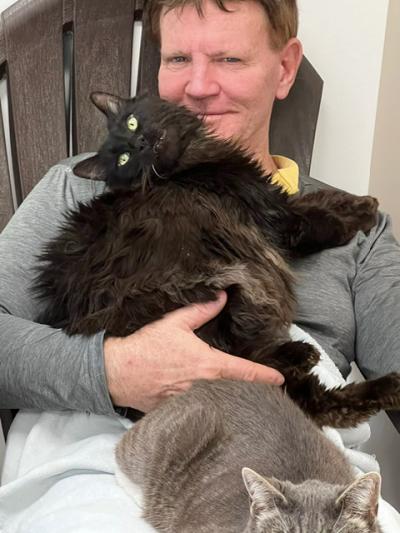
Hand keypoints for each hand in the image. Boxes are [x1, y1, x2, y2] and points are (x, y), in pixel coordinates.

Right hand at [104, 291, 283, 411]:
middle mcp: (203, 388)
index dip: (265, 376)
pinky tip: (209, 405)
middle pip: (236, 393)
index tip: (280, 380)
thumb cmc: (147, 347)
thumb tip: (221, 296)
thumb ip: (201, 310)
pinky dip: (208, 408)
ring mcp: (191, 403)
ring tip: (241, 398)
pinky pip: (199, 412)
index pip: (244, 372)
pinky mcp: (177, 412)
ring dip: (230, 401)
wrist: (118, 372)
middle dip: (250, 391)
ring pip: (219, 404)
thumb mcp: (175, 323)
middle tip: (263, 390)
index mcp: (207, 365)